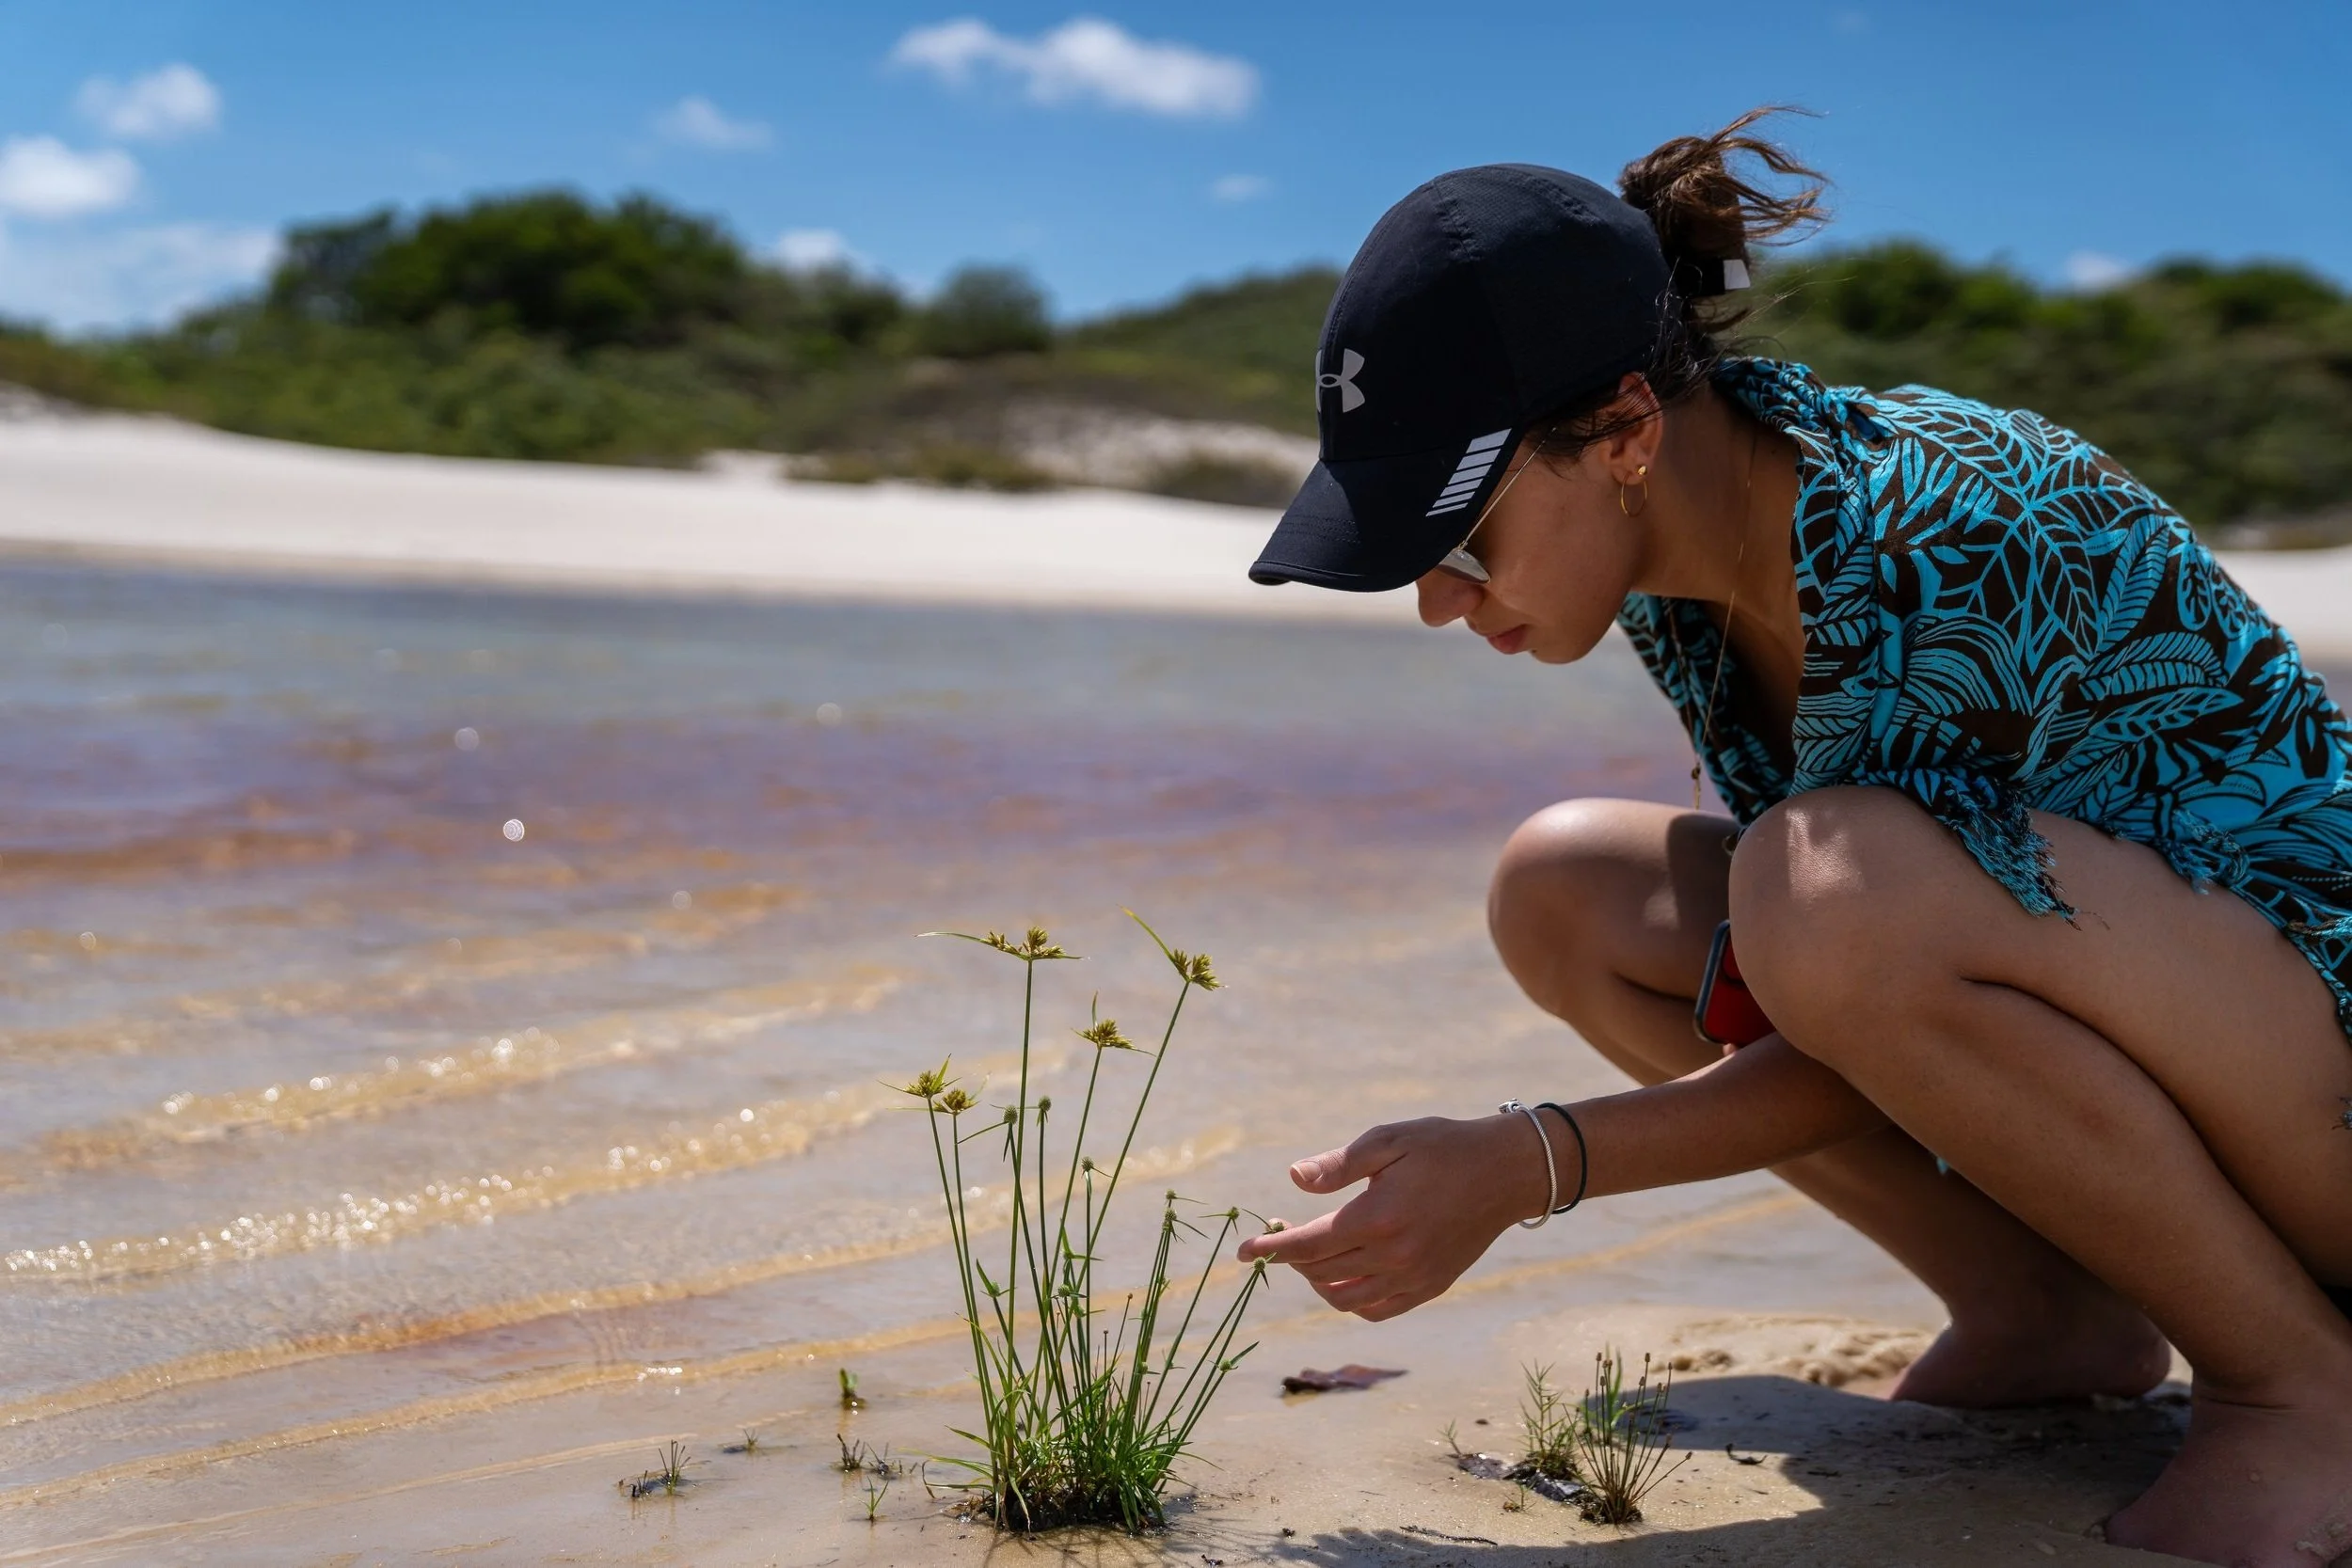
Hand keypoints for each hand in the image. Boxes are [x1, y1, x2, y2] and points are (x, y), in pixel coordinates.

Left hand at [1235, 1113, 1551, 1320]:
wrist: (1504, 1172)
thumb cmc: (1442, 1148)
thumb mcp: (1388, 1141)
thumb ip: (1338, 1166)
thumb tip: (1294, 1180)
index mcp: (1376, 1219)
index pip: (1307, 1245)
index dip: (1271, 1249)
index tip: (1243, 1251)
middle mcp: (1393, 1257)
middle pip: (1321, 1272)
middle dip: (1290, 1256)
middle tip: (1280, 1230)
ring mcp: (1413, 1278)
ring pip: (1345, 1299)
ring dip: (1317, 1282)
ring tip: (1309, 1256)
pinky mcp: (1430, 1287)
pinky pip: (1377, 1309)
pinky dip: (1351, 1300)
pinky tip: (1343, 1278)